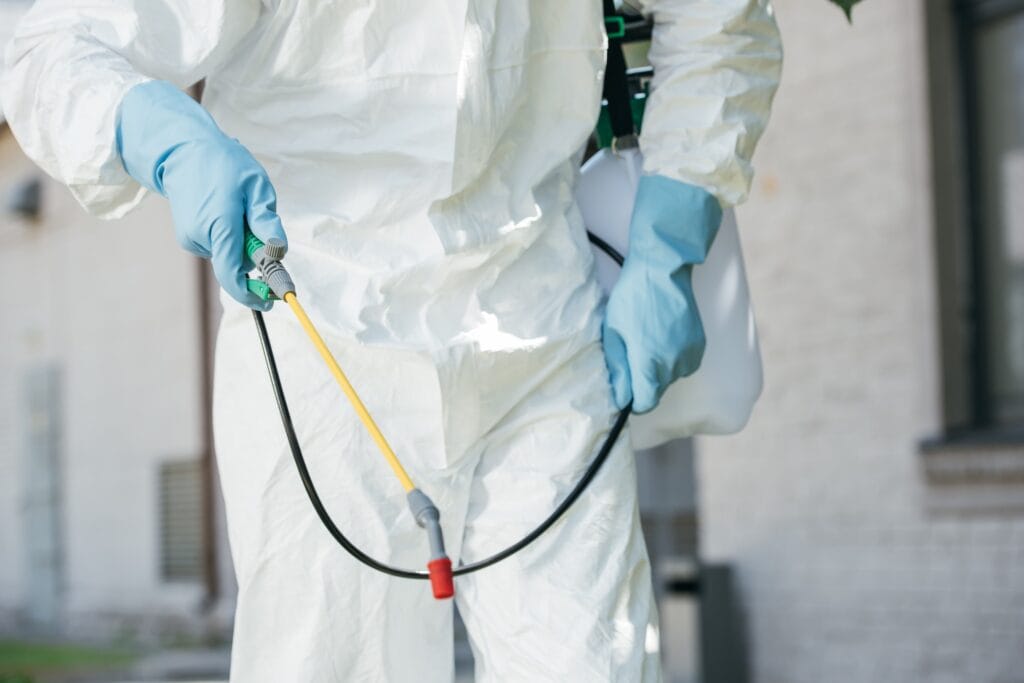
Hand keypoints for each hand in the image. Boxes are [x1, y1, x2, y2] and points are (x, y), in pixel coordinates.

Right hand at [116, 81, 286, 309]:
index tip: (273, 299)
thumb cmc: (224, 165)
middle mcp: (201, 238)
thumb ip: (266, 222)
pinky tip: (222, 209)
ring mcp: (191, 239)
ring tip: (236, 206)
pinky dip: (228, 236)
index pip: (233, 276)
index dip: (253, 294)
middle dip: (253, 253)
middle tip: (257, 219)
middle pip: (237, 265)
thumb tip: (279, 252)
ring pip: (229, 255)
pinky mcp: (188, 237)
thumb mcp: (255, 187)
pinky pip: (218, 246)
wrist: (182, 150)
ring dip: (241, 240)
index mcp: (219, 226)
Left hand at [602, 175, 721, 413]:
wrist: (664, 269)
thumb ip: (618, 369)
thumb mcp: (614, 332)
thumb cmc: (633, 298)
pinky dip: (672, 358)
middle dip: (643, 383)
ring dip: (658, 370)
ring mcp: (690, 355)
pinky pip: (683, 364)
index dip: (631, 400)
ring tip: (647, 340)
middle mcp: (674, 365)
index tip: (624, 388)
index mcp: (650, 365)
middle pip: (657, 392)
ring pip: (670, 378)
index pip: (643, 404)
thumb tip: (620, 397)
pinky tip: (662, 337)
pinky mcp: (699, 345)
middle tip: (631, 355)